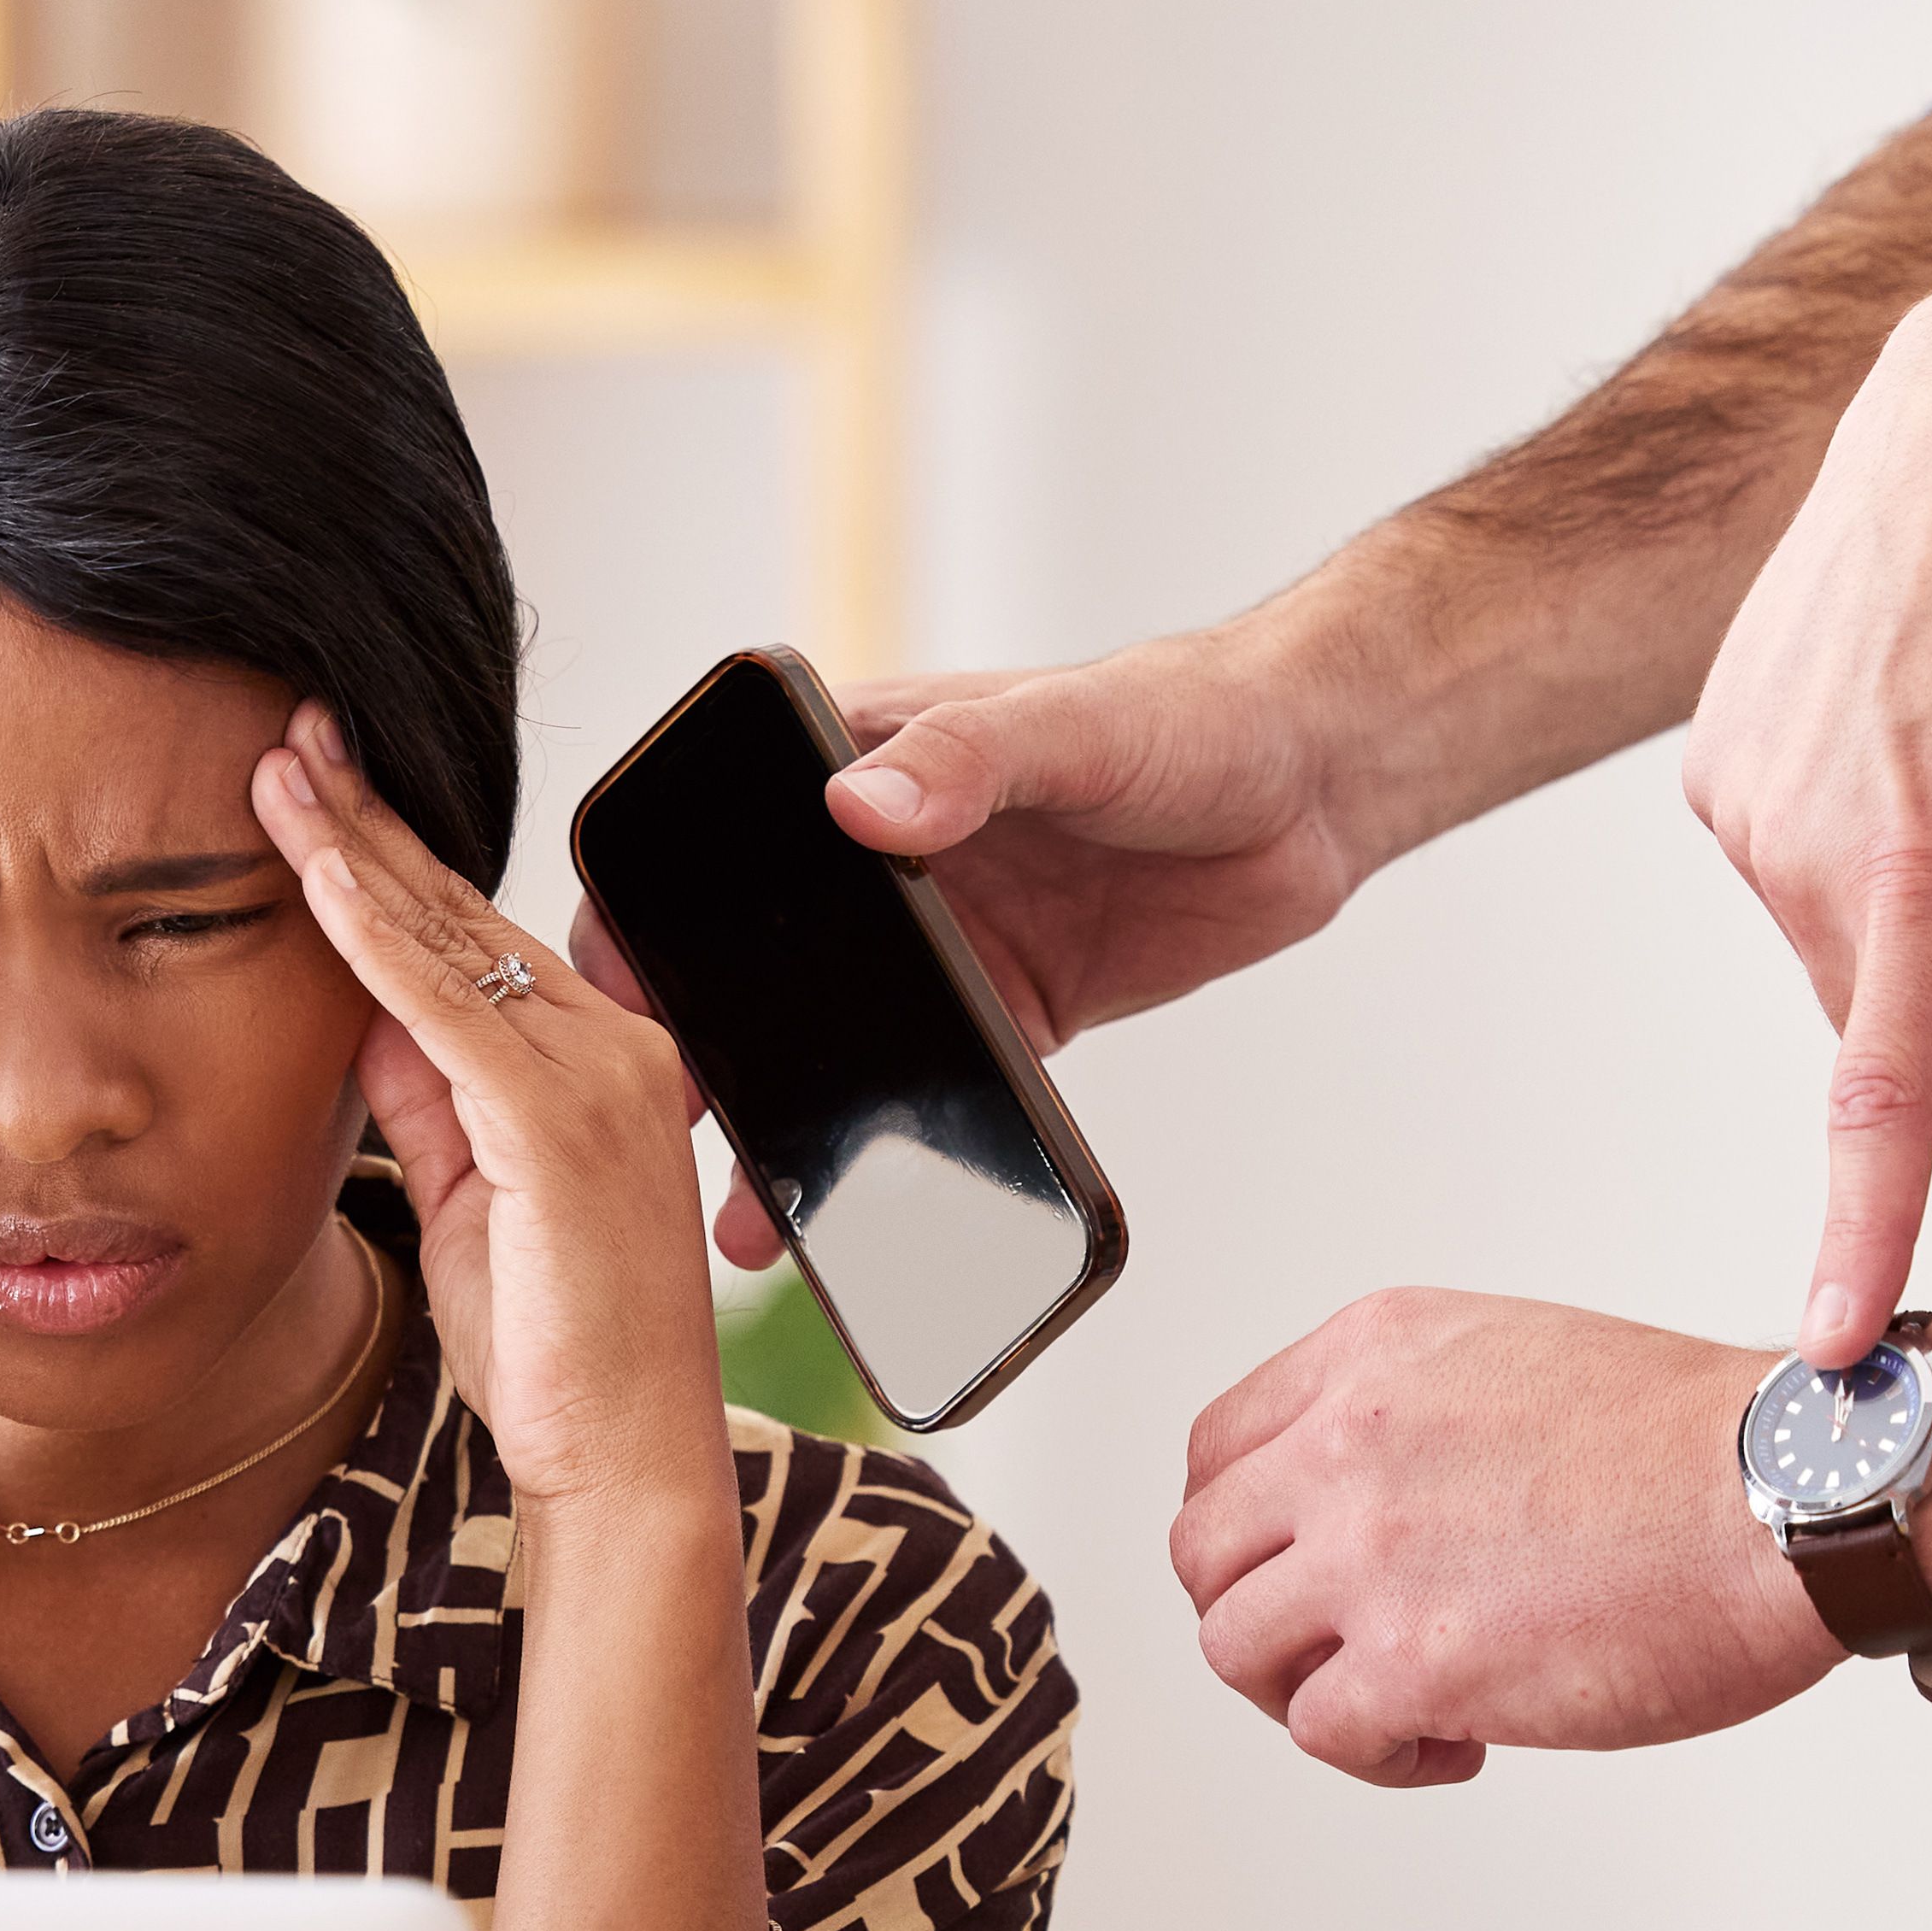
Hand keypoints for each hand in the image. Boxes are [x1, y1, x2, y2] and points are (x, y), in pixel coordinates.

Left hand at [257, 706, 729, 1523]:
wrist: (622, 1457)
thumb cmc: (550, 1346)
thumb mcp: (464, 1197)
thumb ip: (428, 1098)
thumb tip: (361, 1009)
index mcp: (600, 1061)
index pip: (476, 934)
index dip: (391, 856)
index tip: (316, 787)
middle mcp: (617, 1046)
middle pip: (464, 909)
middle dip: (367, 816)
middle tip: (288, 732)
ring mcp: (602, 1077)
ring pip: (453, 937)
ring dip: (355, 848)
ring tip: (278, 769)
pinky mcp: (566, 1123)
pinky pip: (451, 1008)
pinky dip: (379, 937)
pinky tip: (322, 877)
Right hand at [568, 629, 1367, 1270]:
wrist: (1320, 783)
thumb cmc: (1192, 713)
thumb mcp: (1074, 723)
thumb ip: (969, 759)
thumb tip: (862, 805)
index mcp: (855, 760)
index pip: (706, 831)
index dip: (641, 909)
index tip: (612, 986)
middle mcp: (872, 858)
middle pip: (747, 961)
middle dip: (692, 1047)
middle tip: (657, 1128)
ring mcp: (935, 941)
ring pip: (825, 1044)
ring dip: (780, 1125)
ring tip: (744, 1217)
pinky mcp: (1004, 1010)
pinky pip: (927, 1090)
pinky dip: (887, 1152)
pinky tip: (853, 1214)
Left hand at [1171, 1289, 1842, 1786]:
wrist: (1798, 1497)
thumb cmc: (1705, 1444)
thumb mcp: (1515, 1358)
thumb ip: (1412, 1414)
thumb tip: (1369, 1494)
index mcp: (1370, 1358)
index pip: (1220, 1449)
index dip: (1246, 1527)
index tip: (1288, 1565)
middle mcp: (1348, 1445)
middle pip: (1205, 1551)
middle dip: (1257, 1610)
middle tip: (1328, 1646)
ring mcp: (1370, 1555)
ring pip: (1235, 1645)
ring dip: (1302, 1688)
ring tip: (1393, 1702)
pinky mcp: (1414, 1661)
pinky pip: (1321, 1728)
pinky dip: (1375, 1753)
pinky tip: (1449, 1742)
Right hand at [1683, 288, 1931, 1362]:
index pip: (1883, 1098)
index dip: (1860, 1228)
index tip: (1827, 1337)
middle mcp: (1807, 853)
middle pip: (1883, 1005)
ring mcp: (1739, 810)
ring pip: (1828, 939)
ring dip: (1896, 890)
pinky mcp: (1704, 769)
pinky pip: (1780, 865)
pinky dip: (1840, 831)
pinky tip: (1889, 733)